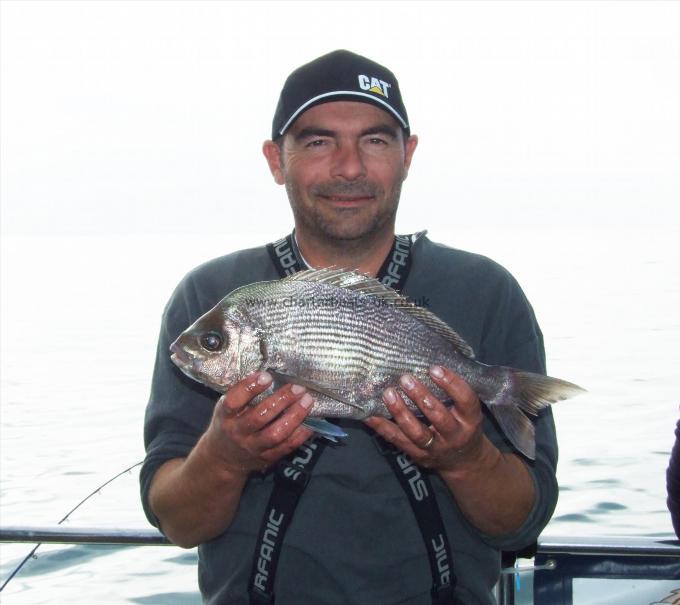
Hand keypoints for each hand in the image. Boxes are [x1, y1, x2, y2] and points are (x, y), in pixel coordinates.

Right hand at [204, 372, 313, 474]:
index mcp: (226, 416)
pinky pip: (286, 446)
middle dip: (281, 400)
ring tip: (307, 401)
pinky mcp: (266, 458)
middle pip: (259, 417)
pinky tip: (310, 421)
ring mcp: (253, 447)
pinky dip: (300, 434)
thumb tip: (268, 373)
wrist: (224, 458)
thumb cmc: (229, 423)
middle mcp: (238, 432)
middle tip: (297, 388)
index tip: (267, 376)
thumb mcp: (227, 407)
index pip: (234, 401)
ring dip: (294, 416)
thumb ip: (243, 393)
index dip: (250, 388)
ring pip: (275, 434)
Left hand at [364, 366, 484, 471]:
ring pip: (416, 432)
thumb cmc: (462, 424)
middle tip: (406, 379)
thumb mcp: (467, 410)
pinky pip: (397, 440)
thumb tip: (427, 361)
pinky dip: (382, 427)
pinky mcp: (417, 455)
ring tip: (388, 394)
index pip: (466, 401)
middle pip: (439, 417)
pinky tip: (369, 414)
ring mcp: (435, 448)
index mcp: (470, 420)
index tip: (434, 368)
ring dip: (400, 412)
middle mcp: (455, 436)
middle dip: (421, 397)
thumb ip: (454, 392)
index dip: (451, 384)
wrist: (463, 460)